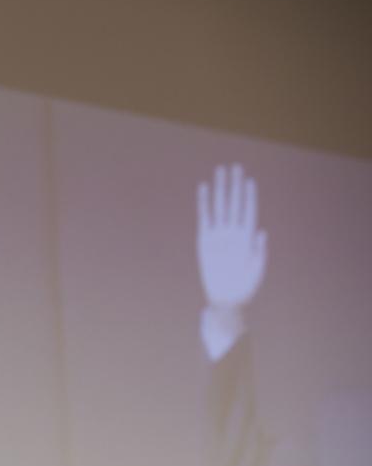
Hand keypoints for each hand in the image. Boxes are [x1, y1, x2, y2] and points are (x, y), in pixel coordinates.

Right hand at [197, 163, 266, 309]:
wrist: (226, 299)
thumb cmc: (245, 287)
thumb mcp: (257, 270)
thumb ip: (259, 252)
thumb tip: (261, 232)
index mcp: (248, 238)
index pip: (248, 211)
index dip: (249, 196)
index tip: (249, 180)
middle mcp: (233, 233)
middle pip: (234, 203)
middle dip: (234, 185)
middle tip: (234, 166)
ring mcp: (219, 235)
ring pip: (219, 206)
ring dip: (220, 189)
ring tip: (219, 171)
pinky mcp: (205, 240)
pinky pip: (204, 218)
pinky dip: (204, 203)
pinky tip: (204, 189)